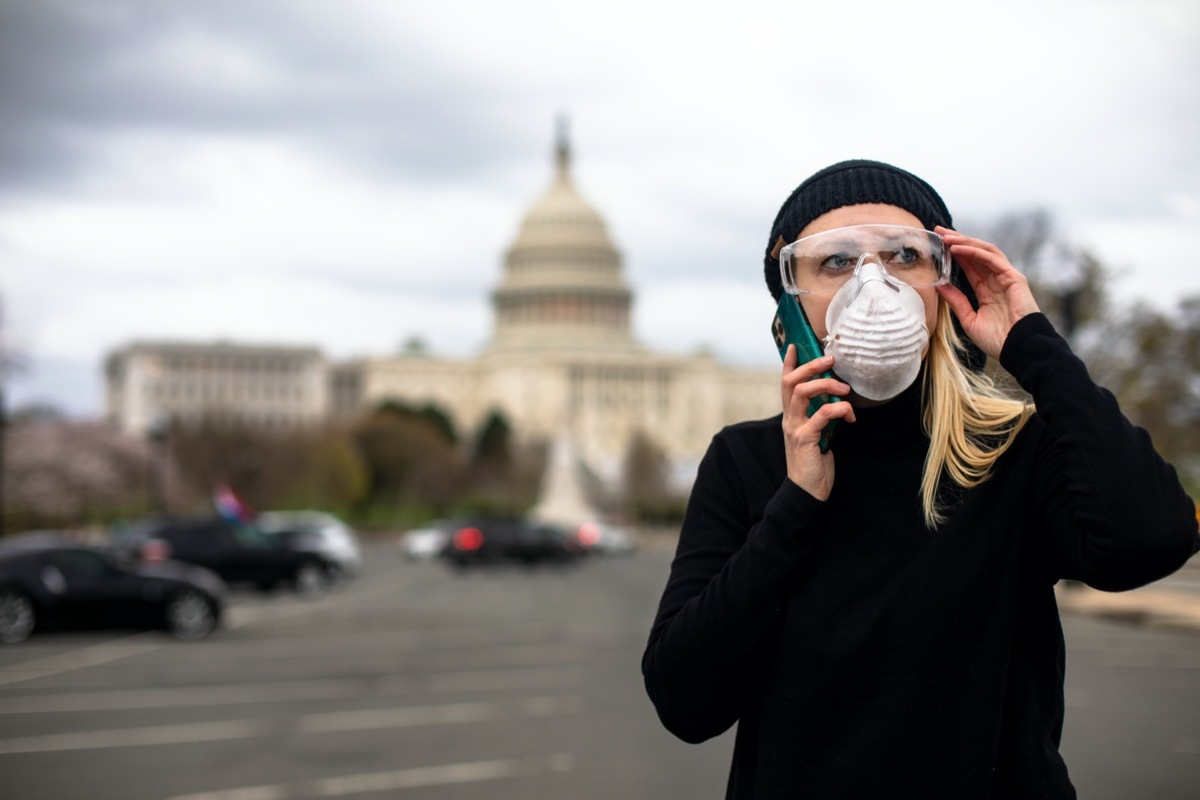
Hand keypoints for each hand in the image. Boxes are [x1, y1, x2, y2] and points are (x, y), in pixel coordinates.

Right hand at [781, 346, 855, 500]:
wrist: (807, 491)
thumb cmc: (815, 462)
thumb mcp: (818, 433)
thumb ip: (821, 415)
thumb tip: (837, 397)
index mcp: (791, 415)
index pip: (785, 383)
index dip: (788, 363)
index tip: (795, 345)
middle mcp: (789, 418)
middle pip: (791, 381)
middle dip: (810, 366)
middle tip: (830, 360)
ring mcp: (795, 428)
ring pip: (802, 392)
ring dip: (825, 385)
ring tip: (844, 389)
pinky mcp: (805, 439)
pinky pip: (821, 415)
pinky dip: (838, 409)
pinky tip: (850, 415)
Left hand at [934, 227, 1040, 360]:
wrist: (1018, 349)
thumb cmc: (997, 339)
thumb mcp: (969, 319)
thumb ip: (956, 301)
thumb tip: (939, 285)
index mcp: (986, 290)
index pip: (969, 265)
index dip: (954, 253)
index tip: (937, 244)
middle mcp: (996, 280)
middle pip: (975, 254)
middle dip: (957, 241)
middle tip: (939, 231)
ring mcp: (1006, 277)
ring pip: (984, 252)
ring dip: (965, 242)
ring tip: (946, 237)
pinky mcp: (1014, 278)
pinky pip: (992, 260)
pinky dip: (975, 252)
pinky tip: (959, 248)